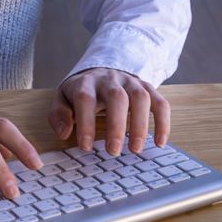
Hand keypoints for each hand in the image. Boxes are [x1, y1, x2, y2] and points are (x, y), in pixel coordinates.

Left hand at [48, 67, 169, 155]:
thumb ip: (58, 114)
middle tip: (113, 151)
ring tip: (135, 149)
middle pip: (116, 97)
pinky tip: (160, 142)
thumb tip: (64, 132)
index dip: (86, 122)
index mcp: (86, 83)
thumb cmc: (81, 92)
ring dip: (140, 124)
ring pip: (140, 97)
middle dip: (116, 125)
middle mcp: (110, 79)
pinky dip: (163, 122)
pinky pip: (160, 102)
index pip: (85, 99)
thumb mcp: (63, 99)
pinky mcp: (147, 87)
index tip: (86, 147)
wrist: (101, 70)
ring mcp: (130, 82)